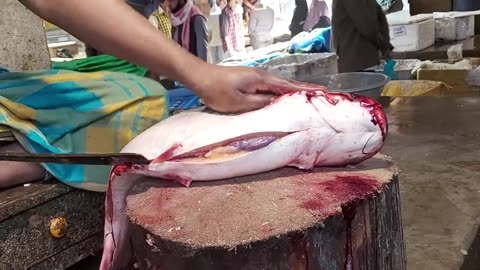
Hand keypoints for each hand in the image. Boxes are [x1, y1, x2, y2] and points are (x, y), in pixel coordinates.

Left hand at [193, 65, 326, 112]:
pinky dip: (278, 91)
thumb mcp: (239, 103)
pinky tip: (281, 96)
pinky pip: (268, 87)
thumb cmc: (217, 91)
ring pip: (277, 85)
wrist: (200, 77)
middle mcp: (260, 76)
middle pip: (285, 84)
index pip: (288, 86)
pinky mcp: (247, 80)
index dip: (304, 90)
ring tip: (305, 96)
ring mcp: (254, 77)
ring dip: (291, 90)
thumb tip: (276, 103)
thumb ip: (259, 104)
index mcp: (261, 80)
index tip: (320, 91)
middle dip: (302, 89)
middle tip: (319, 92)